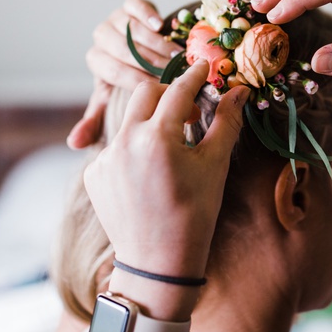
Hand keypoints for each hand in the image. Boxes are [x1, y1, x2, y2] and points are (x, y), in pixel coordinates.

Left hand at [66, 0, 181, 148]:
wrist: (146, 51)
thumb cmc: (132, 80)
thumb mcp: (114, 101)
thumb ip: (97, 121)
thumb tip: (73, 143)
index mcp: (97, 62)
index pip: (113, 71)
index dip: (135, 78)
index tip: (158, 88)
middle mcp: (101, 39)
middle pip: (123, 49)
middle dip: (150, 62)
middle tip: (173, 72)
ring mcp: (115, 19)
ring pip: (132, 29)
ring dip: (155, 43)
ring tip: (176, 56)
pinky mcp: (129, 5)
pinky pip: (135, 5)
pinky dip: (147, 14)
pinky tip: (161, 26)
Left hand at [84, 61, 248, 283]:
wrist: (158, 263)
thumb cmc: (194, 215)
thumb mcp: (214, 166)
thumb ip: (225, 123)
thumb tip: (238, 92)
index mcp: (156, 137)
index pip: (178, 90)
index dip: (194, 76)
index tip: (204, 67)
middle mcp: (124, 141)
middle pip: (145, 93)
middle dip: (168, 92)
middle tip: (189, 106)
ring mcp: (105, 158)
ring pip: (129, 121)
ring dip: (151, 122)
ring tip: (172, 143)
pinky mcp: (94, 175)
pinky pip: (116, 147)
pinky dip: (134, 148)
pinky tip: (151, 171)